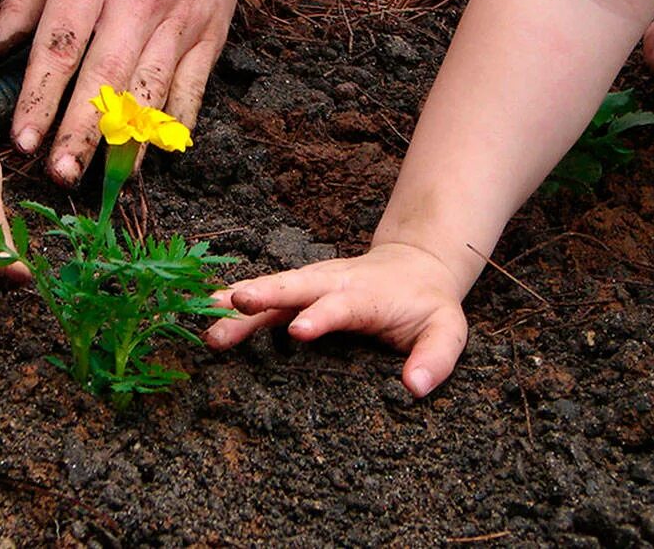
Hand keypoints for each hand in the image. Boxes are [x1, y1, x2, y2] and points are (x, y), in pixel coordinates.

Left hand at [0, 0, 250, 183]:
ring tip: (103, 179)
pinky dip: (171, 125)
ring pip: (152, 91)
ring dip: (126, 140)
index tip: (21, 138)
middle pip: (107, 77)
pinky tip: (150, 153)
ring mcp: (181, 18)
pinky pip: (191, 89)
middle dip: (81, 131)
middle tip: (59, 174)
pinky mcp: (211, 32)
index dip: (39, 97)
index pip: (61, 45)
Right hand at [203, 243, 470, 396]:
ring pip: (274, 289)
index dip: (321, 316)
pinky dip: (235, 300)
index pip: (341, 305)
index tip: (298, 331)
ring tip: (207, 317)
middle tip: (235, 305)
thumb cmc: (428, 305)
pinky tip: (206, 311)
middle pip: (296, 287)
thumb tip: (414, 388)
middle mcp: (333, 283)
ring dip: (241, 300)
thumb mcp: (447, 330)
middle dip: (266, 294)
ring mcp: (313, 284)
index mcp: (366, 295)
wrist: (415, 266)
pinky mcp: (299, 292)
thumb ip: (434, 357)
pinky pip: (265, 296)